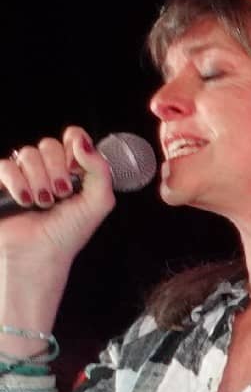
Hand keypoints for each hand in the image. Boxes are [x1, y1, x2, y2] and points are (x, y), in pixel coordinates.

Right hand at [0, 126, 117, 268]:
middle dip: (57, 171)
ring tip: (43, 203)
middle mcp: (48, 169)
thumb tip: (81, 140)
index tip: (76, 168)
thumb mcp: (99, 202)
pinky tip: (25, 201)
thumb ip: (100, 168)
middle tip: (61, 194)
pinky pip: (6, 166)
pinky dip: (16, 184)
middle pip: (49, 144)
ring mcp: (24, 175)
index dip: (74, 147)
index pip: (72, 138)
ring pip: (28, 154)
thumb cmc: (69, 233)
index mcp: (73, 171)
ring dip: (38, 181)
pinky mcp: (3, 183)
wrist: (40, 253)